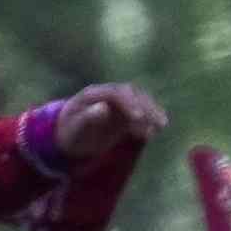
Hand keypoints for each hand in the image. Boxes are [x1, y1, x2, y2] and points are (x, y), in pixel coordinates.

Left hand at [49, 82, 168, 168]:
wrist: (70, 138)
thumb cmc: (69, 133)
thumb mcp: (74, 128)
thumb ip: (88, 117)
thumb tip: (103, 107)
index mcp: (94, 94)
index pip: (114, 93)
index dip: (128, 102)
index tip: (137, 116)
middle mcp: (109, 94)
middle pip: (132, 94)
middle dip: (146, 106)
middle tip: (157, 121)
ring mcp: (118, 102)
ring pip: (140, 102)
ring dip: (152, 112)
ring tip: (161, 126)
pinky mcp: (125, 112)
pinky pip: (140, 114)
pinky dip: (148, 121)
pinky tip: (153, 133)